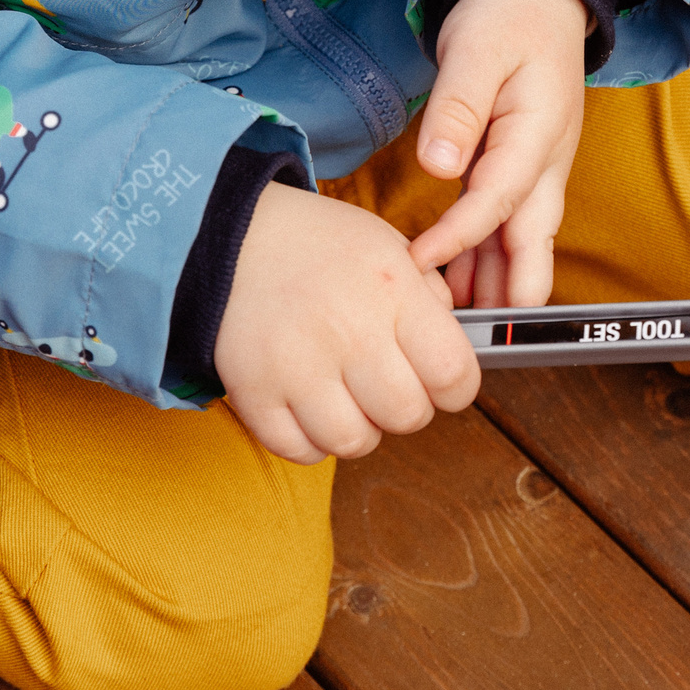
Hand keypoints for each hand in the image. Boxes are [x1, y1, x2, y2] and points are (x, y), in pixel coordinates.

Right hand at [214, 183, 478, 462]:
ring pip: (355, 443)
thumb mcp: (392, 247)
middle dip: (408, 407)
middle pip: (408, 416)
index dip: (456, 387)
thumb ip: (432, 299)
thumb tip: (454, 356)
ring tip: (349, 394)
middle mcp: (348, 331)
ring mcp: (297, 366)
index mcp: (392, 290)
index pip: (453, 374)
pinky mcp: (254, 392)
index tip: (443, 381)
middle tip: (389, 382)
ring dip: (360, 427)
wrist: (233, 238)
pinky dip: (312, 440)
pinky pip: (301, 451)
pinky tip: (313, 406)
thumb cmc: (322, 247)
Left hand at [407, 0, 588, 307]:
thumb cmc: (508, 16)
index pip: (499, 205)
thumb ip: (458, 108)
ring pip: (519, 252)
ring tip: (437, 325)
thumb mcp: (477, 49)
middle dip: (501, 300)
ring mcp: (535, 176)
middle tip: (449, 336)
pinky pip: (503, 233)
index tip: (416, 267)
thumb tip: (439, 166)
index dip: (459, 241)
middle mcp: (545, 168)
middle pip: (531, 252)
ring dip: (488, 290)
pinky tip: (444, 288)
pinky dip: (479, 264)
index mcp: (538, 138)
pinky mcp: (517, 175)